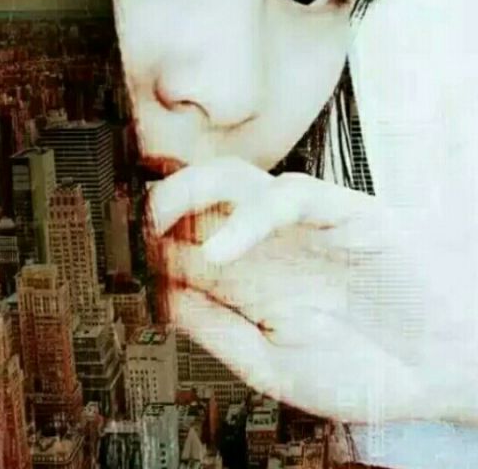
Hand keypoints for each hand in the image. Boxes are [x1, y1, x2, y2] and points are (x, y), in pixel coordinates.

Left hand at [148, 157, 477, 423]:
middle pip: (195, 201)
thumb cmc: (363, 369)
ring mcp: (299, 225)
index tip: (107, 256)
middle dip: (153, 207)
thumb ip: (215, 330)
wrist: (446, 364)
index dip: (142, 246)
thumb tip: (157, 300)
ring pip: (232, 181)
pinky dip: (250, 218)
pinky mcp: (341, 211)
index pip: (179, 245)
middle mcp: (263, 244)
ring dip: (187, 192)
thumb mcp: (273, 366)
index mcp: (244, 280)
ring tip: (154, 219)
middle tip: (120, 226)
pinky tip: (221, 253)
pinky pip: (287, 197)